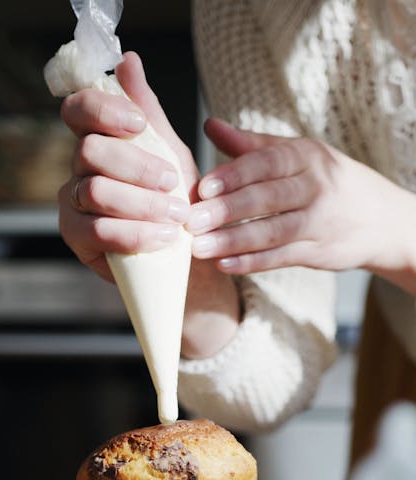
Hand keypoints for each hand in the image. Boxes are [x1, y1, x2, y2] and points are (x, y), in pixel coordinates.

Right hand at [58, 52, 197, 280]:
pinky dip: (135, 234)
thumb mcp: (170, 152)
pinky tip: (162, 238)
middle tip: (172, 183)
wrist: (187, 257)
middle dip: (137, 167)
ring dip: (142, 204)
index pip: (78, 111)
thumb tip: (128, 60)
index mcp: (96, 140)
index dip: (103, 111)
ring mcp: (73, 205)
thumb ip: (148, 111)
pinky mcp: (77, 240)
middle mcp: (78, 170)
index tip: (138, 125)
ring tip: (176, 216)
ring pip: (96, 192)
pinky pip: (99, 231)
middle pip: (90, 152)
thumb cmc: (175, 200)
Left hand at [188, 118, 415, 293]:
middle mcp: (314, 186)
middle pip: (266, 198)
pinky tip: (224, 264)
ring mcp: (318, 221)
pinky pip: (281, 258)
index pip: (266, 163)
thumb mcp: (296, 155)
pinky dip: (252, 263)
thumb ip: (251, 145)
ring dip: (233, 241)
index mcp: (305, 156)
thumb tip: (209, 124)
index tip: (202, 187)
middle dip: (226, 210)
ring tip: (198, 248)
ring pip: (272, 231)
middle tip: (190, 220)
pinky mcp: (318, 252)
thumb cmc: (324, 180)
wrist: (379, 217)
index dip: (234, 175)